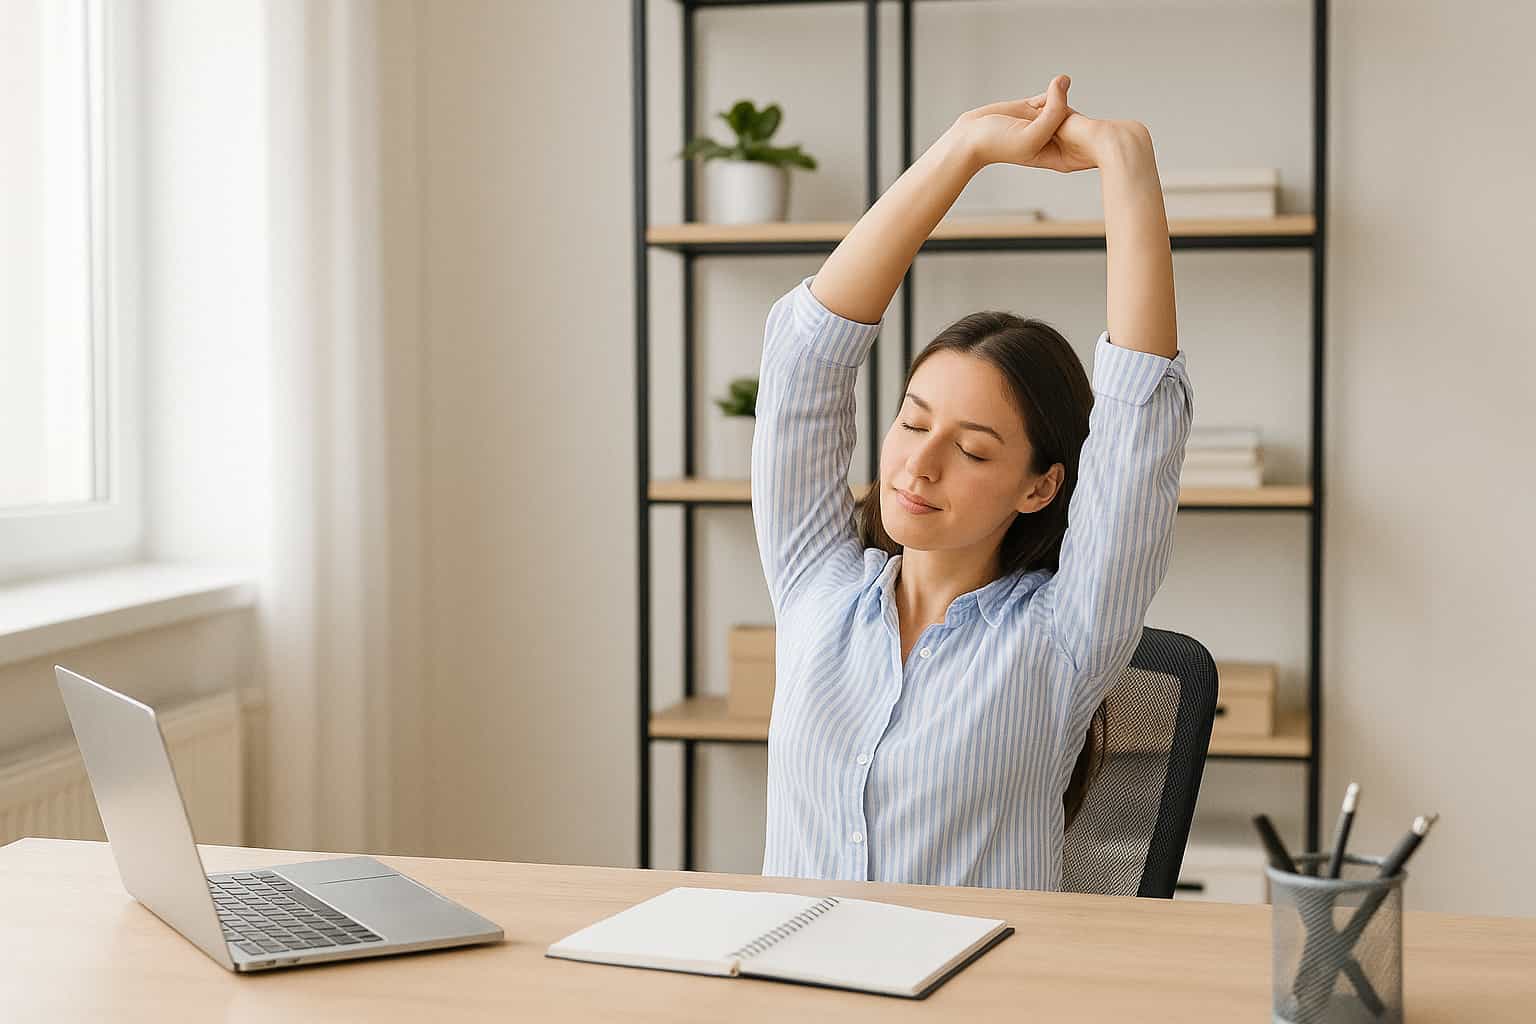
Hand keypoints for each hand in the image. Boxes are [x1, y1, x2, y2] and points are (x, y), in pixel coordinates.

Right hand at [953, 76, 1133, 173]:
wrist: (971, 135)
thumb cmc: (998, 143)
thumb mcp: (1033, 131)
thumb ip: (1054, 109)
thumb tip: (1065, 80)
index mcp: (1060, 157)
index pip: (1091, 149)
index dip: (1102, 141)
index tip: (1111, 134)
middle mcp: (1056, 141)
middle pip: (1083, 126)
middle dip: (1082, 119)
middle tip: (1076, 117)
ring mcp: (1048, 124)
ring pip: (1068, 107)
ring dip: (1059, 103)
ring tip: (1040, 111)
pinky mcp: (1038, 107)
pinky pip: (1053, 95)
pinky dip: (1048, 94)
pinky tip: (1032, 104)